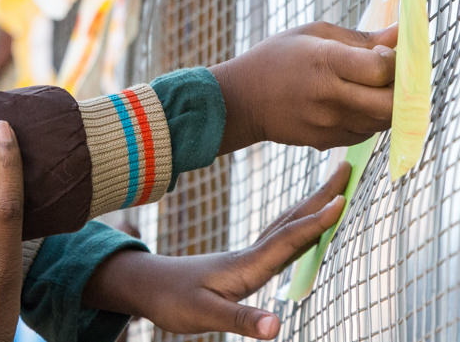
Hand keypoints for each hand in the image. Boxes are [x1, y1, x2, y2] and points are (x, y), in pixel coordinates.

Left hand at [83, 162, 351, 338]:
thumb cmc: (171, 300)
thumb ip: (241, 320)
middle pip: (292, 220)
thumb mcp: (204, 315)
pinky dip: (298, 224)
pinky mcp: (243, 263)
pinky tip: (305, 225)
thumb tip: (276, 327)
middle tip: (347, 167)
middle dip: (321, 196)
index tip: (343, 200)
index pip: (288, 239)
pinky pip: (279, 237)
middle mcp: (250, 255)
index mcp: (246, 265)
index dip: (316, 222)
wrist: (145, 286)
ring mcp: (247, 257)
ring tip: (335, 187)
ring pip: (286, 224)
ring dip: (312, 205)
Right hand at [211, 21, 397, 152]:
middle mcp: (328, 97)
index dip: (392, 60)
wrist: (240, 100)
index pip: (382, 67)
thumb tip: (400, 32)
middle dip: (399, 89)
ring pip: (383, 121)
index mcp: (324, 62)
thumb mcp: (311, 34)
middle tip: (389, 77)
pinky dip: (368, 118)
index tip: (382, 53)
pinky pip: (365, 133)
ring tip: (368, 87)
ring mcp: (328, 124)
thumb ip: (360, 37)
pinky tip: (351, 103)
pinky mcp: (326, 142)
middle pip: (391, 102)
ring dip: (386, 104)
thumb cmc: (275, 58)